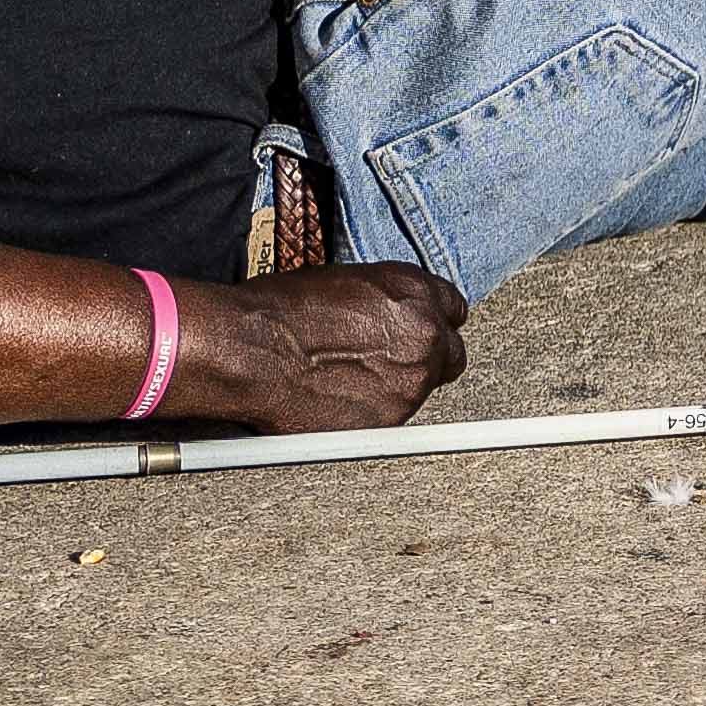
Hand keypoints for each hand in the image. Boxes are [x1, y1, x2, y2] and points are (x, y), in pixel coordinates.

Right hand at [185, 263, 468, 433]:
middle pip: (450, 355)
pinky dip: (374, 413)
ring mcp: (411, 380)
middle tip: (390, 364)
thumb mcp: (349, 285)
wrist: (251, 350)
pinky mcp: (390, 420)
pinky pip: (396, 419)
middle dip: (427, 359)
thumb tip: (391, 318)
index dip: (432, 324)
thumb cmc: (282, 311)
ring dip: (398, 387)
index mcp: (415, 291)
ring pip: (423, 389)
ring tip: (349, 381)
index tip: (418, 334)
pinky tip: (339, 399)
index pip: (454, 311)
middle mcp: (423, 334)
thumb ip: (387, 303)